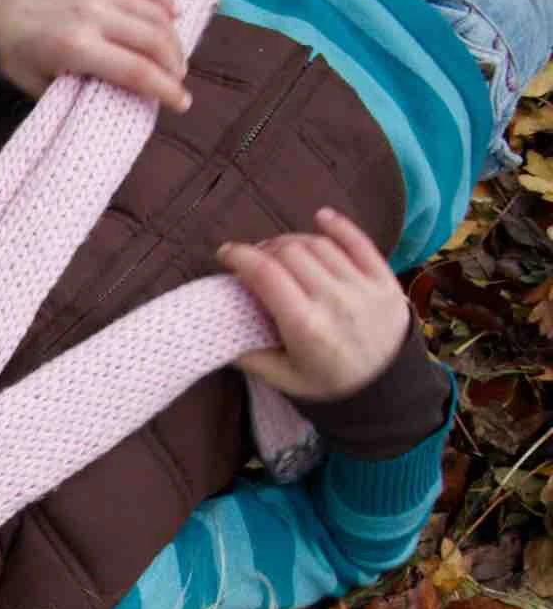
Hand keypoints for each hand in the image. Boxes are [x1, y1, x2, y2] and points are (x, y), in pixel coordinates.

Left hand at [0, 0, 191, 109]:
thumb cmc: (14, 54)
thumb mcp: (37, 86)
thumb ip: (76, 95)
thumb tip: (119, 104)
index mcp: (75, 48)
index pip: (136, 71)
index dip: (165, 89)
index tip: (182, 103)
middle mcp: (91, 15)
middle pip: (153, 41)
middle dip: (174, 64)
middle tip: (178, 79)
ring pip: (154, 12)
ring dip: (172, 37)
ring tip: (174, 57)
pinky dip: (164, 0)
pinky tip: (173, 16)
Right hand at [218, 209, 411, 401]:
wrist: (390, 391)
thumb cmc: (331, 385)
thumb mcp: (284, 380)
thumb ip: (250, 357)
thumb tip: (219, 330)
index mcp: (305, 327)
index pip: (266, 275)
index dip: (240, 257)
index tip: (225, 254)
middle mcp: (333, 300)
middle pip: (290, 253)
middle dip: (263, 249)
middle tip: (252, 258)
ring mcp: (362, 287)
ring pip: (319, 245)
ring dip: (292, 240)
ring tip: (279, 250)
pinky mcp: (384, 280)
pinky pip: (360, 243)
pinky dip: (339, 226)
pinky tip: (321, 217)